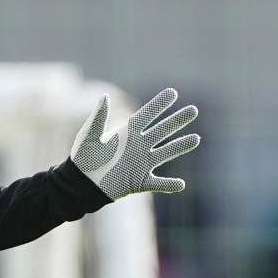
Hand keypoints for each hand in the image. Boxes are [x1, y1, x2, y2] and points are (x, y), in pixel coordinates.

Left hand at [69, 88, 200, 197]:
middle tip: (193, 110)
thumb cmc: (83, 158)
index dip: (159, 104)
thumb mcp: (89, 135)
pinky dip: (169, 185)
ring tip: (196, 139)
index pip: (147, 114)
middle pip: (162, 130)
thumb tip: (105, 96)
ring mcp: (142, 163)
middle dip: (177, 120)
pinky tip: (180, 184)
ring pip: (166, 152)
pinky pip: (158, 184)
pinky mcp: (140, 182)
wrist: (81, 184)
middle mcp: (139, 145)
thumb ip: (98, 117)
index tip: (173, 92)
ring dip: (180, 146)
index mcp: (127, 132)